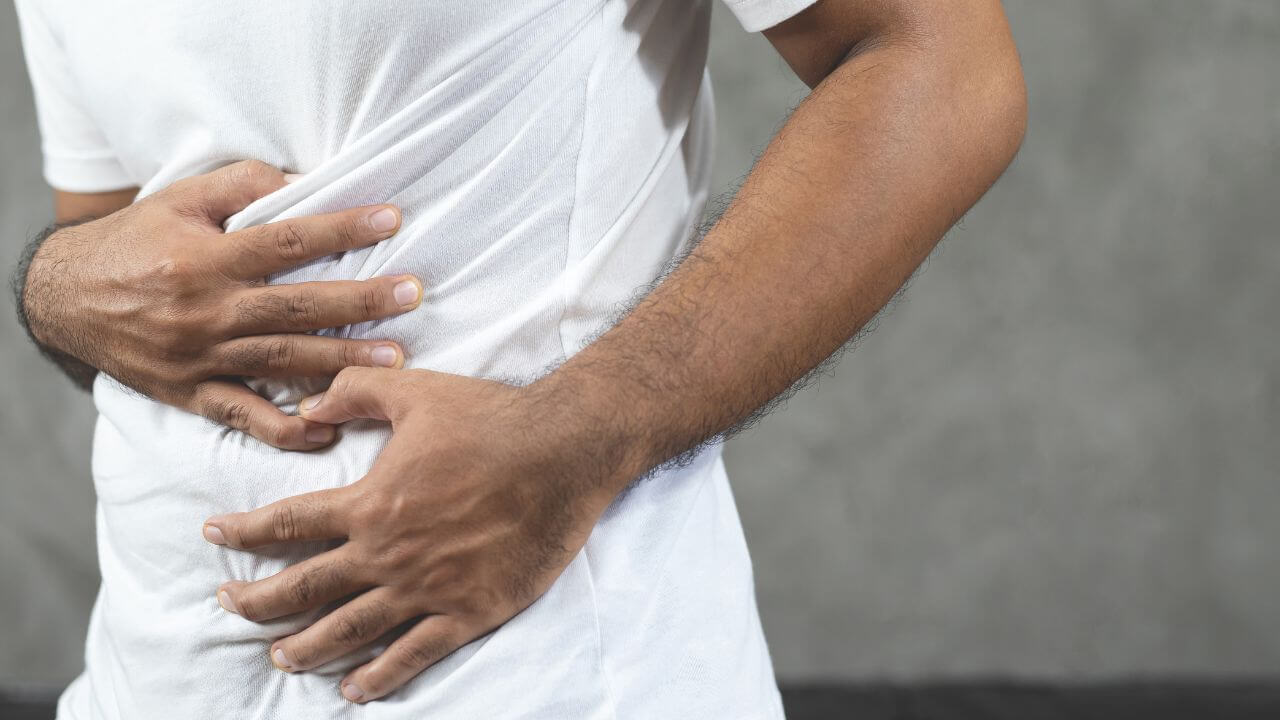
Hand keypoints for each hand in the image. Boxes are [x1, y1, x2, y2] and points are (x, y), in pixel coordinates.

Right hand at [21, 160, 423, 448]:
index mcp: (206, 258)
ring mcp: (201, 357)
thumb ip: (241, 186)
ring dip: (342, 362)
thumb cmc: (134, 241)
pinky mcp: (191, 392)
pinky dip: (285, 429)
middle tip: (412, 295)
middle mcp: (206, 310)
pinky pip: (244, 416)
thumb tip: (304, 180)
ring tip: (395, 361)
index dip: (342, 229)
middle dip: (360, 301)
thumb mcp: (179, 199)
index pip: (287, 240)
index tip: (392, 220)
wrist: (63, 298)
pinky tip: (328, 430)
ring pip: (282, 362)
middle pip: (296, 306)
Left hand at [202, 367, 616, 702]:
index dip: (243, 532)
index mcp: (370, 502)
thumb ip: (354, 393)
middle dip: (258, 602)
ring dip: (306, 647)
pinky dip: (378, 677)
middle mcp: (387, 552)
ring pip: (349, 630)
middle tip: (231, 606)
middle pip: (304, 588)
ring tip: (280, 658)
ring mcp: (425, 588)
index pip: (288, 524)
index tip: (215, 536)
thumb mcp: (416, 392)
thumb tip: (307, 408)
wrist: (563, 453)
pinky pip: (413, 654)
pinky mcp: (467, 611)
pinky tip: (354, 689)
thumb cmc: (492, 419)